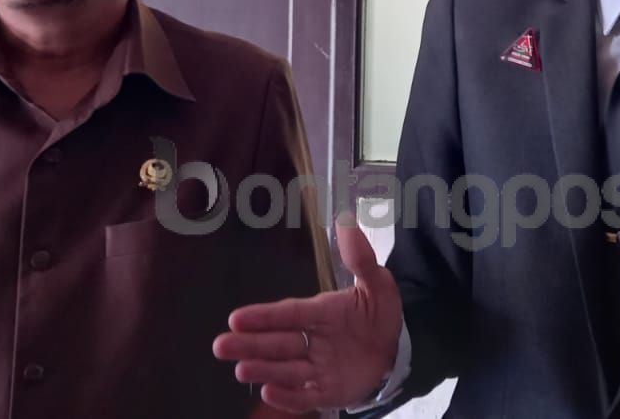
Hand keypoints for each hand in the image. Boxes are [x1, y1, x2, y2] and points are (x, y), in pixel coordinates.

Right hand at [213, 215, 402, 412]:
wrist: (398, 350)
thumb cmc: (380, 315)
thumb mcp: (377, 285)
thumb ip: (361, 259)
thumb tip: (346, 222)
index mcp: (321, 312)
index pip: (289, 314)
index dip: (264, 316)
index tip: (236, 317)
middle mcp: (313, 340)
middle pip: (278, 343)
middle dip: (250, 344)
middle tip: (221, 346)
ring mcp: (319, 368)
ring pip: (286, 369)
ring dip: (264, 369)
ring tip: (241, 369)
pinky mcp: (328, 392)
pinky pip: (306, 396)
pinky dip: (288, 397)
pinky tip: (268, 393)